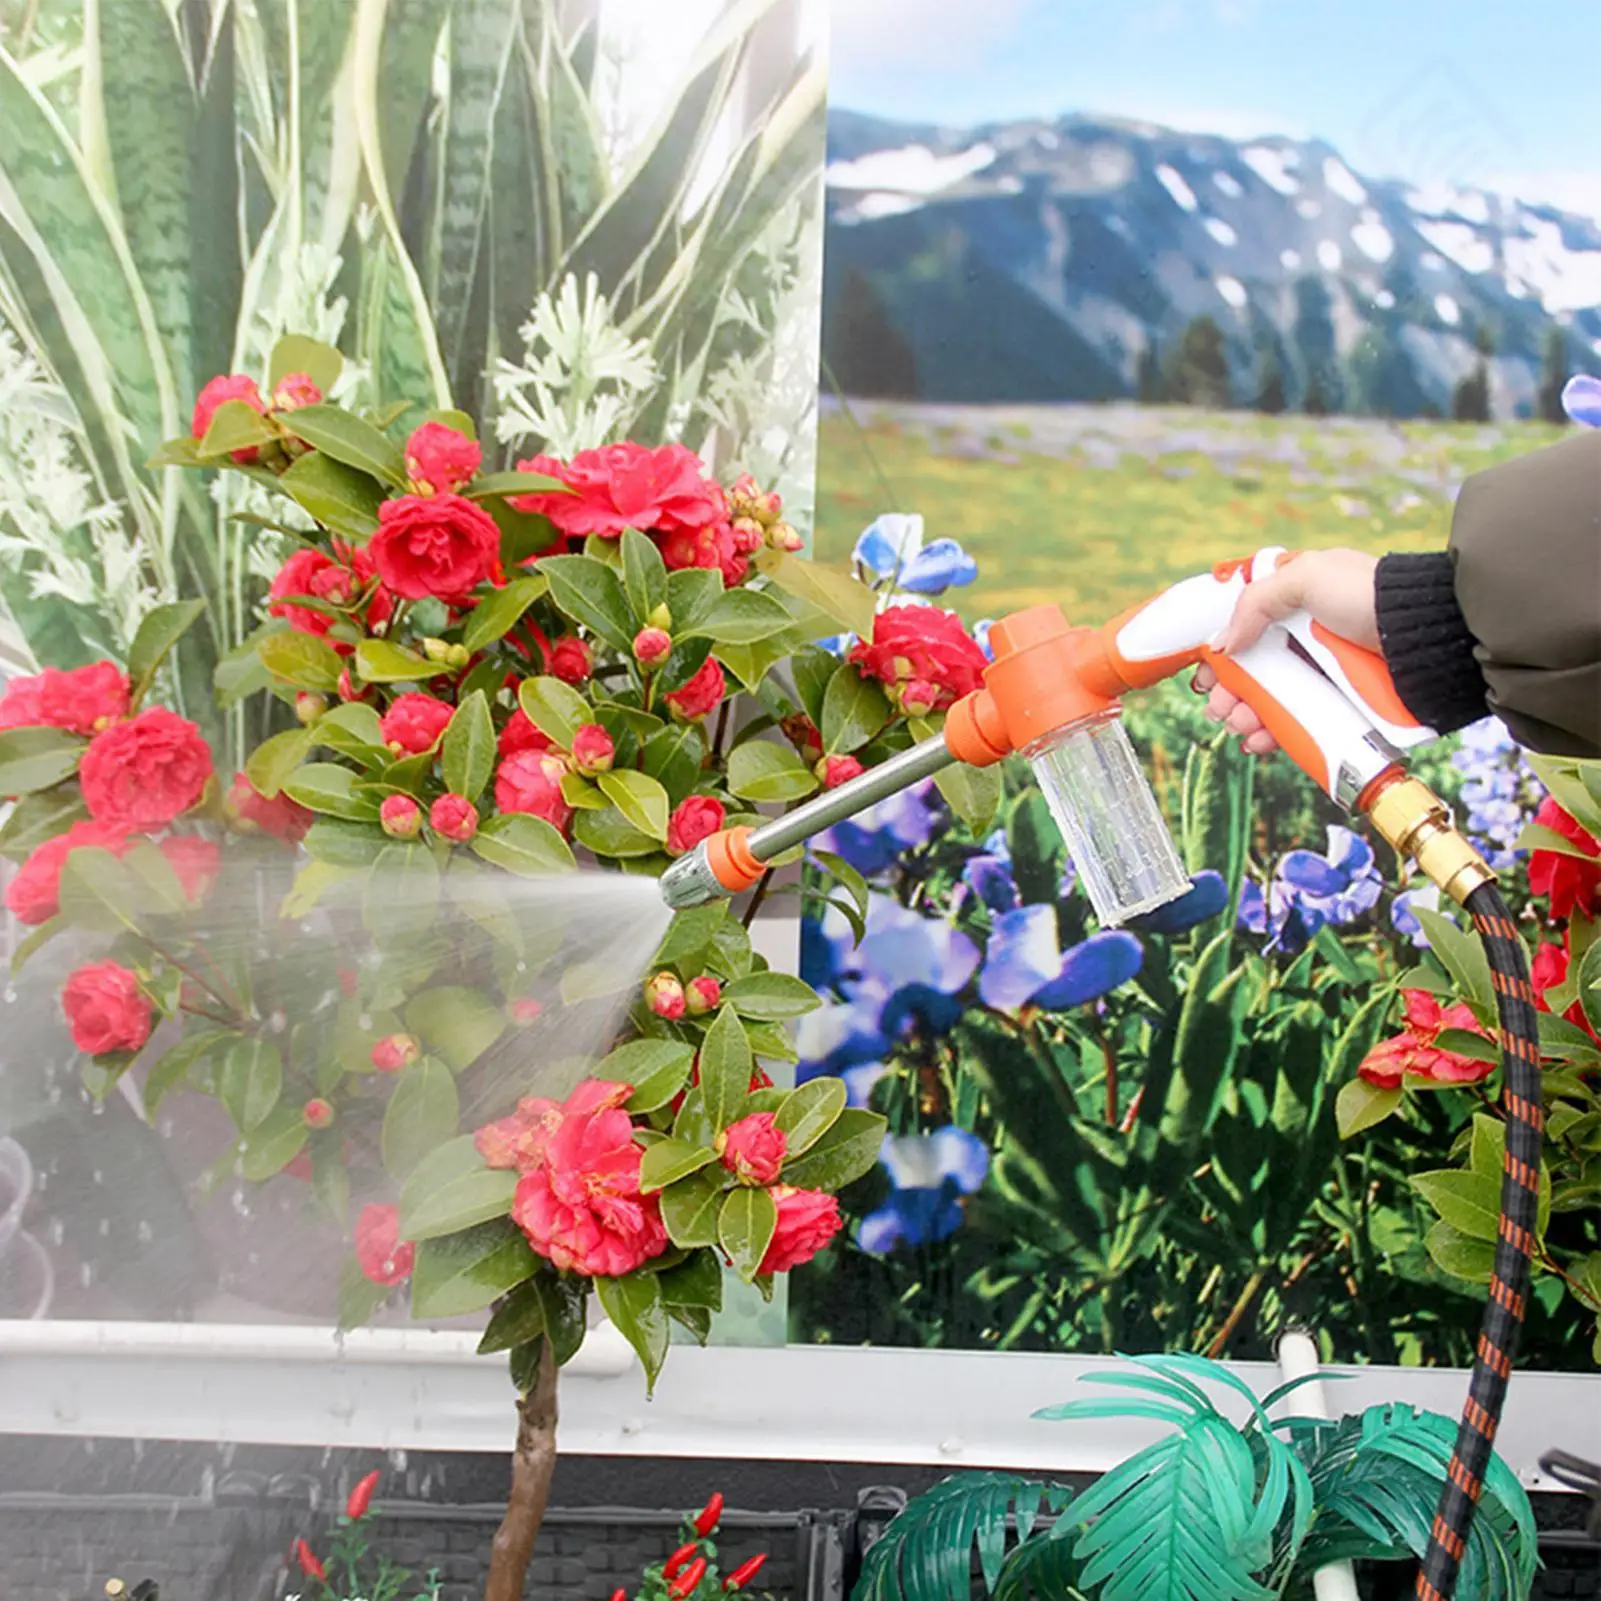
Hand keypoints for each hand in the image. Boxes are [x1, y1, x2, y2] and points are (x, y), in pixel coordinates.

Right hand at [1191, 548, 1379, 755]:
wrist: (1429, 638)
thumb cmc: (1371, 596)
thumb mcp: (1308, 577)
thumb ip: (1255, 603)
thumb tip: (1220, 644)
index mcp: (1296, 602)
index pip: (1246, 629)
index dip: (1222, 653)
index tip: (1206, 674)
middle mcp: (1306, 639)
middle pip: (1252, 671)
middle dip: (1228, 692)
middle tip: (1217, 707)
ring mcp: (1322, 675)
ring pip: (1270, 702)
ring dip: (1245, 716)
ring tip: (1239, 725)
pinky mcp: (1338, 706)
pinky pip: (1296, 725)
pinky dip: (1273, 735)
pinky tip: (1259, 741)